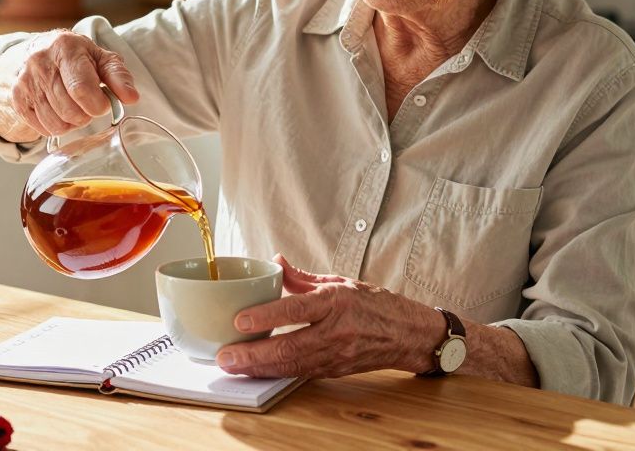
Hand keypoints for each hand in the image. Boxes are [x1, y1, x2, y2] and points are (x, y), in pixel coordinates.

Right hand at [0, 30, 139, 141]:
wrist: (41, 50)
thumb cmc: (77, 58)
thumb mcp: (102, 59)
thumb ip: (118, 76)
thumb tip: (131, 97)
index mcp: (65, 47)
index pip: (81, 88)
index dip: (98, 104)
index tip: (103, 103)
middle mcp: (40, 62)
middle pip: (70, 110)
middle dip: (87, 114)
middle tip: (88, 104)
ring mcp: (25, 81)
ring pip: (56, 123)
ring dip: (72, 123)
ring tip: (74, 107)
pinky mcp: (17, 98)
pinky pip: (43, 129)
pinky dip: (57, 127)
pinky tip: (60, 111)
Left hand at [215, 254, 445, 378]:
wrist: (408, 334)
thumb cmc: (375, 305)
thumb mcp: (340, 282)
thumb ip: (303, 277)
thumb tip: (275, 262)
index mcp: (337, 302)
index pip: (297, 309)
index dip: (267, 316)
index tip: (240, 320)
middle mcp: (337, 330)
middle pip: (289, 346)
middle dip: (253, 354)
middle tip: (225, 356)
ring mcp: (337, 354)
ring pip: (291, 365)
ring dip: (259, 368)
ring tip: (233, 366)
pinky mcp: (335, 370)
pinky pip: (299, 373)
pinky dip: (275, 373)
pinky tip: (255, 371)